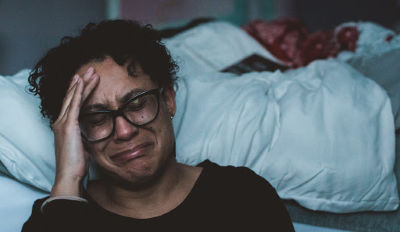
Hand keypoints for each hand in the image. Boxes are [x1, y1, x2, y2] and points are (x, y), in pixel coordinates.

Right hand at [50, 67, 98, 196]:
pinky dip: (79, 91)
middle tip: (90, 70)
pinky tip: (83, 82)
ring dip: (82, 83)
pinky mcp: (68, 125)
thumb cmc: (76, 165)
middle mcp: (61, 122)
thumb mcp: (81, 146)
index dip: (79, 91)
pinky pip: (74, 104)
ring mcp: (63, 123)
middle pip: (71, 97)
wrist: (70, 175)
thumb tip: (89, 133)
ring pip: (73, 97)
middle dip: (81, 82)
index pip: (72, 104)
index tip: (86, 80)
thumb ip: (83, 136)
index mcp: (64, 127)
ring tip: (91, 71)